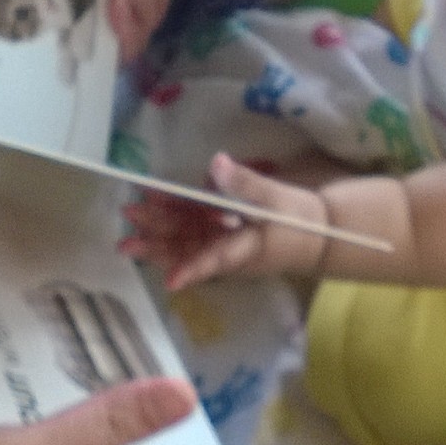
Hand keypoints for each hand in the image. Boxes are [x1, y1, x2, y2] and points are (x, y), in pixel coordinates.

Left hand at [121, 153, 332, 291]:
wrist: (320, 233)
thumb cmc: (301, 220)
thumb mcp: (277, 199)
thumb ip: (247, 184)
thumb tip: (217, 163)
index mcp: (246, 250)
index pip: (216, 260)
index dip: (193, 270)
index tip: (170, 281)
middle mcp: (228, 253)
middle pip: (188, 251)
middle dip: (156, 246)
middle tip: (124, 243)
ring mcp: (224, 244)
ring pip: (186, 241)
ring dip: (158, 233)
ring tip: (130, 224)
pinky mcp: (224, 235)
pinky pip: (194, 230)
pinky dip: (175, 219)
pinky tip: (156, 204)